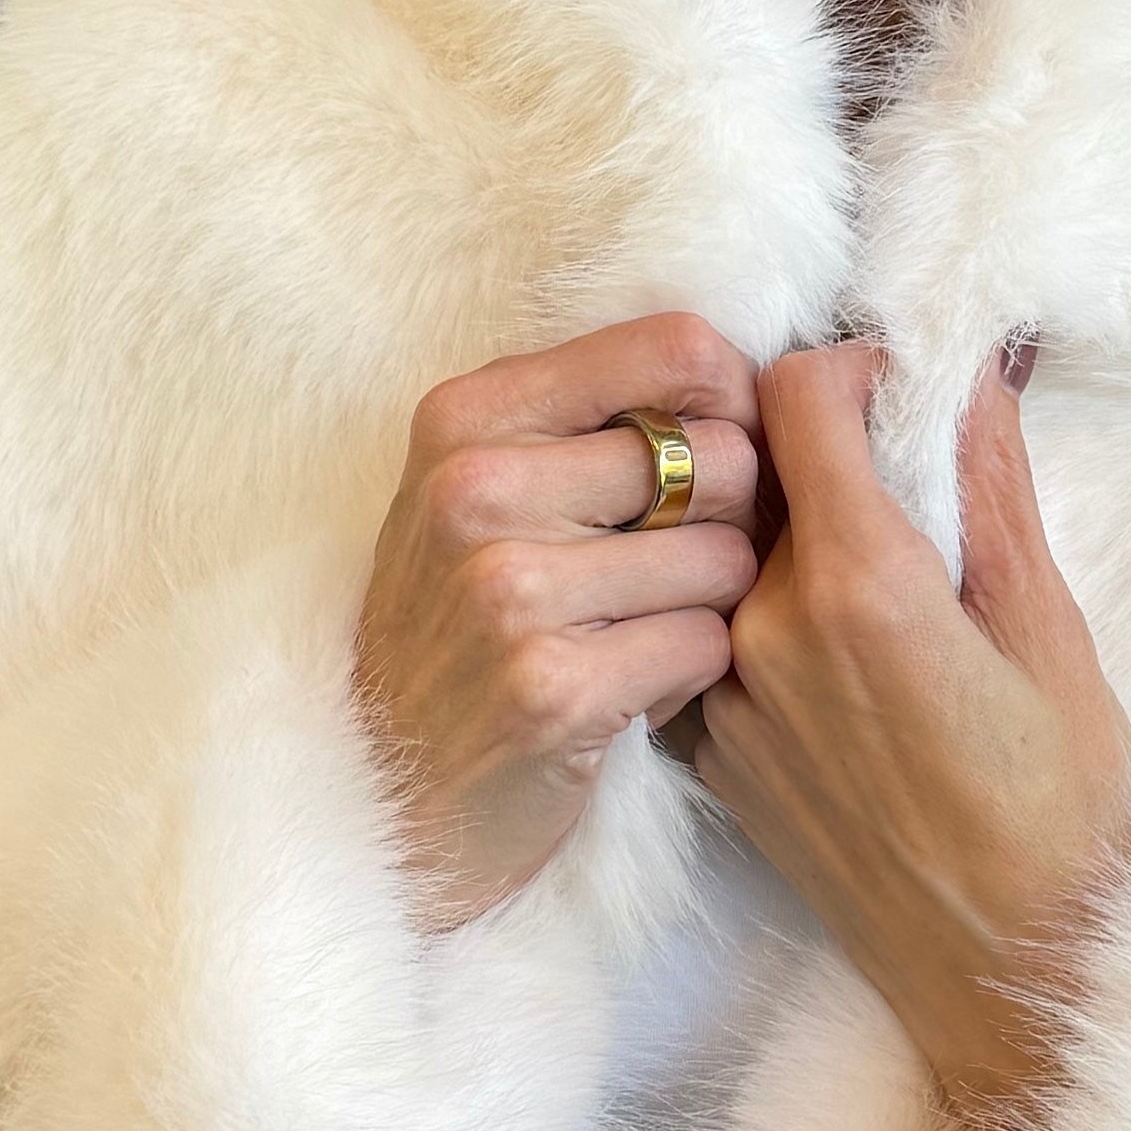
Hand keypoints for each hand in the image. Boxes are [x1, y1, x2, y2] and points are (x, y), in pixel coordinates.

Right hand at [353, 314, 764, 929]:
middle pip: (721, 457)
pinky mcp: (553, 688)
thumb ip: (585, 415)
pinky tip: (630, 688)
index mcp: (466, 416)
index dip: (734, 403)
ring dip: (710, 606)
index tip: (721, 453)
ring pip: (726, 558)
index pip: (676, 348)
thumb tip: (743, 369)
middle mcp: (478, 489)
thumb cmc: (458, 621)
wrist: (388, 782)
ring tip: (640, 631)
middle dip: (731, 518)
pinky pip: (706, 646)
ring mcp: (510, 591)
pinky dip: (689, 675)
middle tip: (680, 565)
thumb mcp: (481, 487)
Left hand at [695, 341, 1130, 1130]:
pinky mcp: (706, 757)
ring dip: (782, 534)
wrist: (1008, 973)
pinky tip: (831, 655)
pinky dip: (757, 614)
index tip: (897, 392)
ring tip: (869, 576)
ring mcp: (722, 701)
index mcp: (859, 586)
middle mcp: (764, 634)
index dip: (849, 369)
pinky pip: (712, 634)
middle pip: (753, 467)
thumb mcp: (1051, 633)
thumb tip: (971, 370)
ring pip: (725, 551)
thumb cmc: (1061, 811)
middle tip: (892, 475)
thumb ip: (991, 489)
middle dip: (820, 446)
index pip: (792, 394)